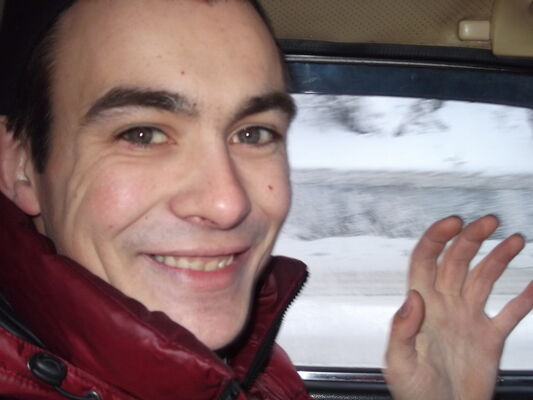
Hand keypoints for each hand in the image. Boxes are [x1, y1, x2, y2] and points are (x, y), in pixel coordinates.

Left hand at [384, 215, 532, 399]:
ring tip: (515, 239)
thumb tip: (412, 297)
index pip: (425, 261)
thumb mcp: (399, 363)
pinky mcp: (489, 337)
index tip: (454, 222)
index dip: (437, 238)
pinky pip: (510, 312)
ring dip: (498, 257)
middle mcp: (445, 306)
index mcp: (421, 307)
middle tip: (490, 221)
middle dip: (472, 238)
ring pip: (483, 278)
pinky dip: (525, 298)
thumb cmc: (415, 394)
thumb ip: (402, 330)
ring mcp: (468, 319)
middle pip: (456, 262)